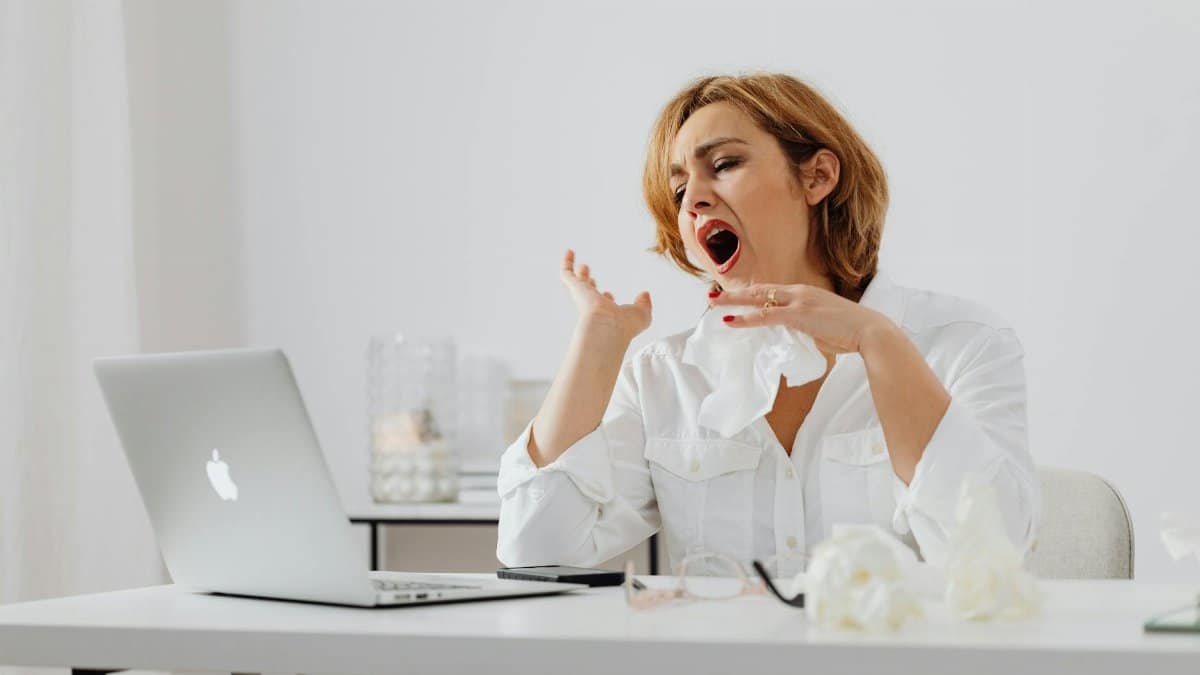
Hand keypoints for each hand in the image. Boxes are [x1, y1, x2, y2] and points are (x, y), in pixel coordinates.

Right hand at [560, 249, 651, 343]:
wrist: (607, 328)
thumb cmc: (624, 325)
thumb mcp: (641, 314)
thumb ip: (644, 304)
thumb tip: (645, 294)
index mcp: (607, 313)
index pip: (604, 305)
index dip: (606, 298)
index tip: (609, 294)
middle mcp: (593, 306)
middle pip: (588, 293)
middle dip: (589, 283)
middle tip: (589, 275)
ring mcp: (583, 297)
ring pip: (577, 284)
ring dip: (579, 274)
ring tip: (582, 265)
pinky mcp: (575, 288)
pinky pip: (567, 273)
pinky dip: (567, 262)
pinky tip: (570, 251)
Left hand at [708, 283, 891, 354]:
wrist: (870, 332)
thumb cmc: (851, 333)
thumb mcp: (823, 327)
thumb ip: (805, 329)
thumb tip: (795, 337)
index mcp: (805, 293)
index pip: (772, 290)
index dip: (752, 294)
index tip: (735, 296)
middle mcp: (799, 292)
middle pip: (760, 289)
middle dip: (735, 293)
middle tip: (713, 295)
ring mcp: (799, 301)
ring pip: (758, 298)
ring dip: (733, 301)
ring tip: (712, 303)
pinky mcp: (799, 315)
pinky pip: (766, 316)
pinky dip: (746, 318)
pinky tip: (730, 321)